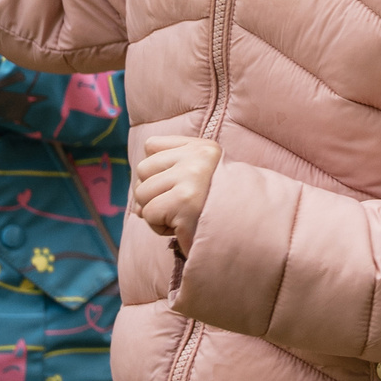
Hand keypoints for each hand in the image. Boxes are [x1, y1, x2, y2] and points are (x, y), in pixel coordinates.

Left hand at [133, 135, 220, 251]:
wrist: (243, 235)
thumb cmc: (212, 209)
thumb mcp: (197, 178)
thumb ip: (168, 170)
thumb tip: (136, 195)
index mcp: (203, 147)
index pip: (151, 145)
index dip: (157, 170)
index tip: (178, 185)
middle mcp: (199, 158)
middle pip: (142, 170)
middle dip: (153, 194)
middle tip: (180, 206)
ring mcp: (192, 178)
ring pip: (142, 193)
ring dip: (156, 212)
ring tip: (181, 216)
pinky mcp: (185, 203)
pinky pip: (149, 214)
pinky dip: (159, 227)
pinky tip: (181, 227)